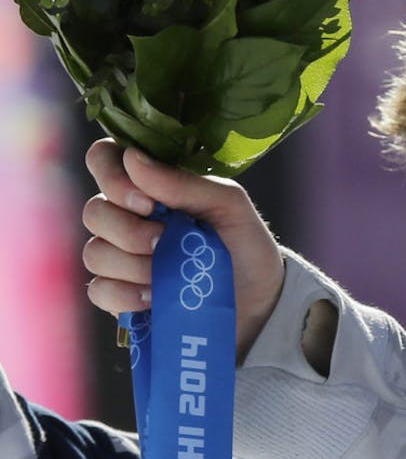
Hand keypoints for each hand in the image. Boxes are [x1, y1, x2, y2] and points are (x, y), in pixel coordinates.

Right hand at [82, 140, 284, 358]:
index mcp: (150, 186)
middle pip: (93, 212)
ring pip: (94, 253)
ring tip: (171, 273)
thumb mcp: (229, 205)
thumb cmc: (244, 243)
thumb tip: (132, 158)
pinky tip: (155, 296)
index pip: (105, 158)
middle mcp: (126, 216)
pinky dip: (127, 294)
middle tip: (166, 242)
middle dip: (129, 231)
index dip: (112, 176)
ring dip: (135, 266)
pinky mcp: (118, 293)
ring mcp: (118, 256)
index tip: (146, 203)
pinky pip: (99, 290)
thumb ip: (183, 183)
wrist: (259, 300)